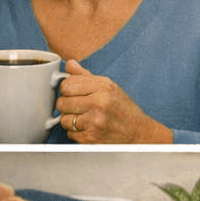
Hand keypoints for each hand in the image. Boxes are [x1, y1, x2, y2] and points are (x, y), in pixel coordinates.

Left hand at [55, 59, 171, 143]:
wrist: (137, 131)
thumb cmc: (122, 109)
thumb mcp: (109, 87)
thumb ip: (86, 76)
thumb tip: (69, 64)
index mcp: (103, 87)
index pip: (67, 85)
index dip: (66, 90)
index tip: (71, 94)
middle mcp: (99, 102)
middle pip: (62, 102)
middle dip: (66, 106)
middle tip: (77, 108)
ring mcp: (95, 121)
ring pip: (63, 119)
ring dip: (70, 120)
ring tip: (84, 118)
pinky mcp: (91, 137)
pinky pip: (70, 133)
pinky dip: (75, 132)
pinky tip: (88, 128)